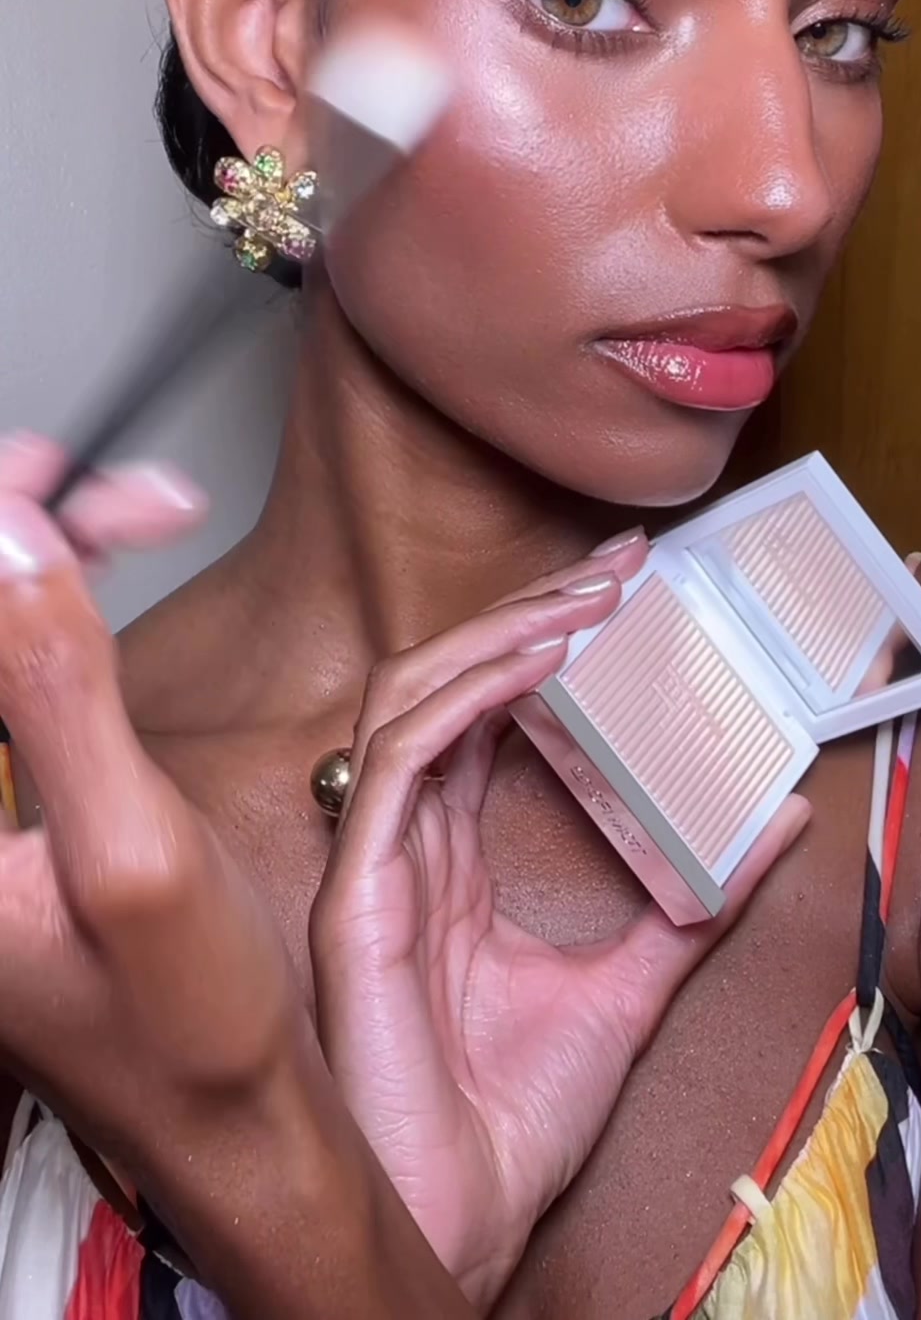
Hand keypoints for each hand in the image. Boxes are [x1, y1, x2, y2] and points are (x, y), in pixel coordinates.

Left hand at [0, 435, 469, 1319]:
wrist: (226, 1112)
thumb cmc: (190, 1023)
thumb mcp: (133, 851)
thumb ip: (59, 688)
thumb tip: (8, 535)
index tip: (43, 481)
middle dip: (14, 535)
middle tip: (92, 487)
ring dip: (38, 559)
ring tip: (130, 515)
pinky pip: (9, 673)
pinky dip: (49, 607)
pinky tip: (97, 575)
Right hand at [311, 537, 809, 1311]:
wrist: (463, 1221)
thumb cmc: (514, 1120)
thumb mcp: (632, 987)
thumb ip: (693, 903)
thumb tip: (780, 822)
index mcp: (449, 855)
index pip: (485, 709)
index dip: (545, 638)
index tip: (626, 591)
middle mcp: (405, 842)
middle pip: (446, 681)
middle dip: (527, 610)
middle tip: (617, 568)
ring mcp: (374, 861)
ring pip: (410, 696)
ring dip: (499, 634)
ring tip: (586, 604)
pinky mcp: (358, 892)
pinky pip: (398, 760)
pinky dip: (466, 698)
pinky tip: (538, 665)